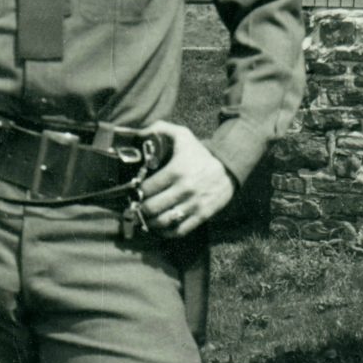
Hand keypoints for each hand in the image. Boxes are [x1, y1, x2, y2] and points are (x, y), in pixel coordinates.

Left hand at [138, 121, 235, 237]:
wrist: (229, 168)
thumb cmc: (200, 153)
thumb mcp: (183, 135)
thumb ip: (161, 128)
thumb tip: (140, 133)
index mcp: (177, 170)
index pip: (147, 188)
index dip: (136, 193)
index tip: (133, 193)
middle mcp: (185, 189)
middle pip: (152, 207)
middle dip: (139, 210)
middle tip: (133, 208)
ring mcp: (194, 204)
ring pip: (163, 221)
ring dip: (149, 223)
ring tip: (143, 219)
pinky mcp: (202, 215)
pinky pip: (179, 231)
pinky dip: (165, 233)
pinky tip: (158, 228)